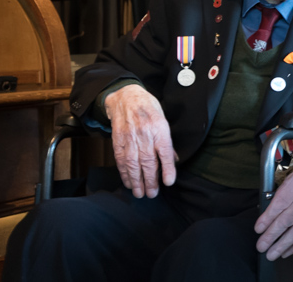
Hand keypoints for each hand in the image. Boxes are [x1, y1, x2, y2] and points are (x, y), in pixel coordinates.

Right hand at [104, 84, 176, 198]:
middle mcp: (145, 134)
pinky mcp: (118, 141)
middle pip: (148, 161)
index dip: (167, 168)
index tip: (169, 182)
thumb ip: (167, 142)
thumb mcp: (163, 120)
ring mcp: (130, 138)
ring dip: (136, 181)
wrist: (126, 97)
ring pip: (133, 164)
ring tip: (140, 194)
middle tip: (152, 194)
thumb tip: (174, 160)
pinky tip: (128, 182)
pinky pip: (121, 160)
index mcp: (159, 128)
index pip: (165, 151)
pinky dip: (125, 173)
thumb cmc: (149, 109)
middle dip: (150, 180)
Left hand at [255, 161, 292, 260]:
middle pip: (287, 220)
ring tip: (272, 254)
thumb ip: (281, 192)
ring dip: (284, 244)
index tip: (258, 229)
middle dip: (272, 235)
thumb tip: (267, 211)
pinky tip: (287, 252)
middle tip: (261, 246)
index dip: (268, 218)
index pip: (280, 204)